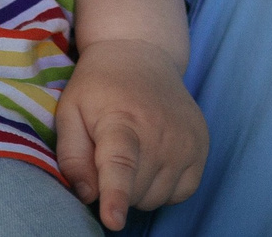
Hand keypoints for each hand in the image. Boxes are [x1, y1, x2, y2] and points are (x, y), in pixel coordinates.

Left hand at [54, 39, 206, 230]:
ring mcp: (186, 139)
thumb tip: (86, 194)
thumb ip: (72, 155)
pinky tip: (153, 161)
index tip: (113, 220)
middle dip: (117, 188)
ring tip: (132, 154)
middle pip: (136, 193)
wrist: (141, 53)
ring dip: (140, 190)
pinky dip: (164, 188)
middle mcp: (160, 131)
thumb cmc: (99, 86)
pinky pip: (182, 192)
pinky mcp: (202, 145)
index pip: (120, 165)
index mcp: (121, 120)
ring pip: (157, 198)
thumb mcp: (69, 111)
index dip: (116, 195)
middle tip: (108, 155)